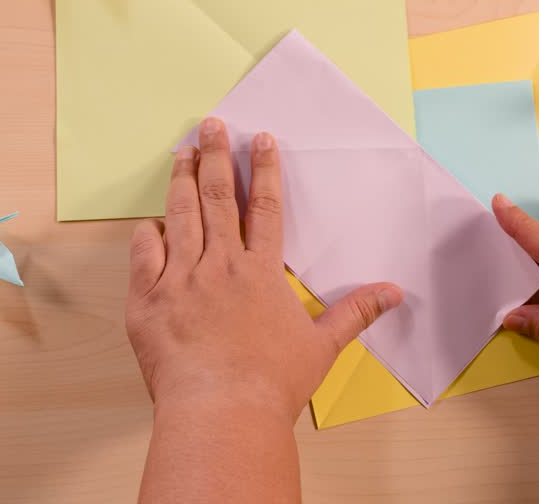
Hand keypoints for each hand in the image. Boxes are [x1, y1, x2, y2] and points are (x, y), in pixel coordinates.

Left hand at [125, 118, 402, 422]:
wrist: (220, 413)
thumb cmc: (270, 384)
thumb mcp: (321, 346)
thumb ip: (355, 312)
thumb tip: (394, 292)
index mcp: (261, 272)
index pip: (266, 207)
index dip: (265, 169)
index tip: (260, 139)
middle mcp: (220, 266)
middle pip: (218, 197)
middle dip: (215, 156)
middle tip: (210, 125)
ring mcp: (181, 280)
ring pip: (181, 216)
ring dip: (181, 180)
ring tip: (181, 152)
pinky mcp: (148, 301)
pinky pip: (145, 255)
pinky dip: (149, 234)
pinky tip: (152, 220)